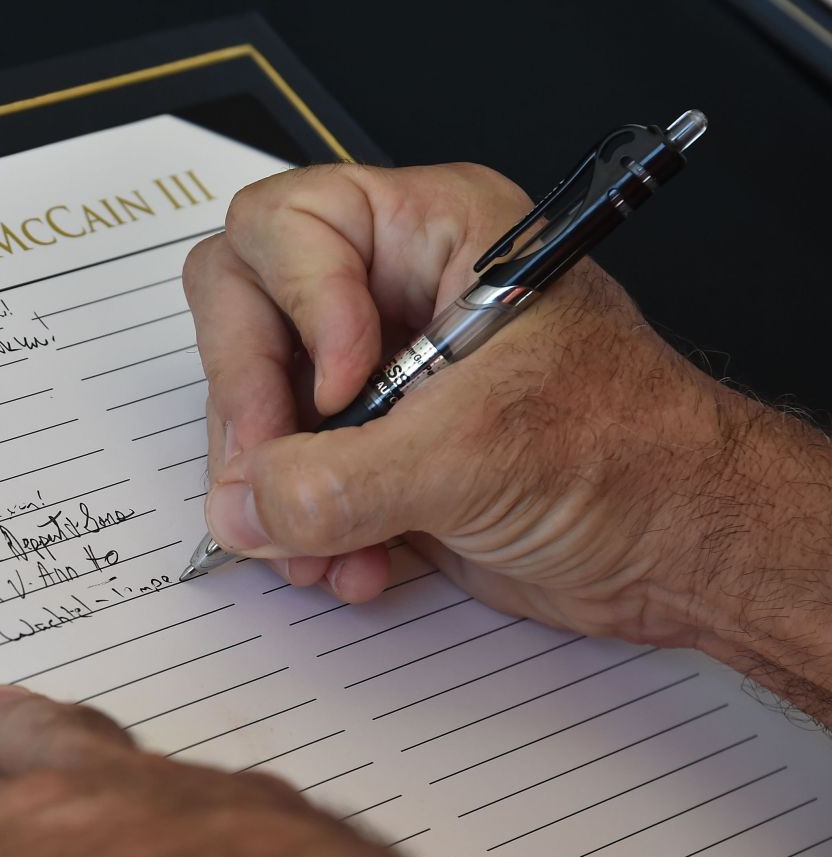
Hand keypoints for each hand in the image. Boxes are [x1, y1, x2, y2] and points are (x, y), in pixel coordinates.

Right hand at [185, 163, 831, 715]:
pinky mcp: (367, 445)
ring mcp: (372, 370)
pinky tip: (347, 565)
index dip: (295, 311)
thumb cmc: (630, 455)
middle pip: (241, 308)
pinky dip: (297, 527)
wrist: (677, 551)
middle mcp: (389, 290)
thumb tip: (240, 504)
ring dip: (271, 487)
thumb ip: (340, 481)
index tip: (341, 394)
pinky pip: (282, 471)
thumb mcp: (474, 456)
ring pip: (253, 400)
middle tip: (270, 480)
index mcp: (431, 234)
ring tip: (318, 548)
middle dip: (253, 409)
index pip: (284, 229)